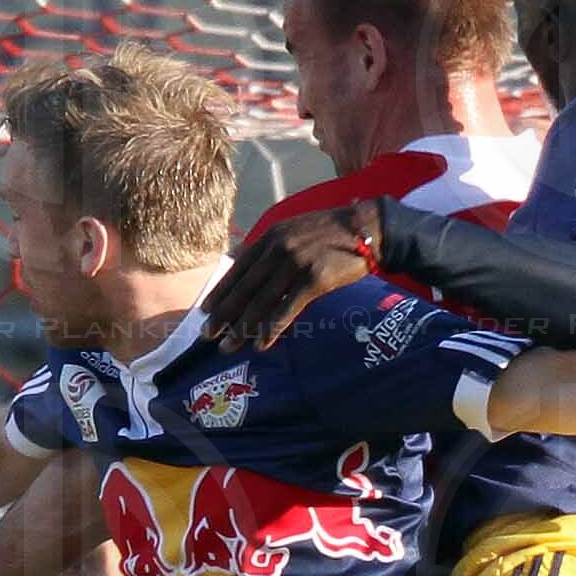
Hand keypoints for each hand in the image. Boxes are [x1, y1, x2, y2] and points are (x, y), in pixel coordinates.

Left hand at [201, 203, 379, 350]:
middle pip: (245, 287)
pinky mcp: (315, 278)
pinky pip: (288, 308)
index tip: (206, 311)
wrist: (369, 229)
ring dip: (242, 328)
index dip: (221, 291)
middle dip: (224, 314)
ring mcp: (296, 263)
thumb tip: (243, 262)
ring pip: (262, 301)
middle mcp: (279, 248)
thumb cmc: (333, 232)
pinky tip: (262, 344)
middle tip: (208, 335)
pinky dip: (273, 328)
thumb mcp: (294, 229)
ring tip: (228, 347)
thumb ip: (270, 245)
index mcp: (272, 236)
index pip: (238, 268)